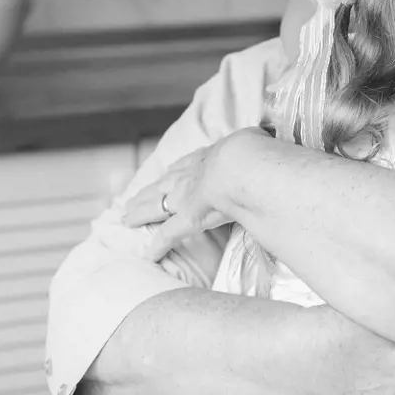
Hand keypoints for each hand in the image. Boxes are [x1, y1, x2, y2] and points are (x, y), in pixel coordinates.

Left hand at [122, 128, 268, 259]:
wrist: (243, 164)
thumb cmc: (254, 152)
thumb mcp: (256, 141)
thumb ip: (258, 143)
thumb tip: (268, 139)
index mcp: (209, 157)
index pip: (187, 164)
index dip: (176, 170)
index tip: (168, 172)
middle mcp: (191, 175)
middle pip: (164, 183)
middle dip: (148, 192)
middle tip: (133, 198)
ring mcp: (186, 196)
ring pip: (156, 204)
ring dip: (141, 211)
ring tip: (127, 217)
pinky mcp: (186, 219)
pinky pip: (169, 234)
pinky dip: (158, 245)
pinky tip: (149, 254)